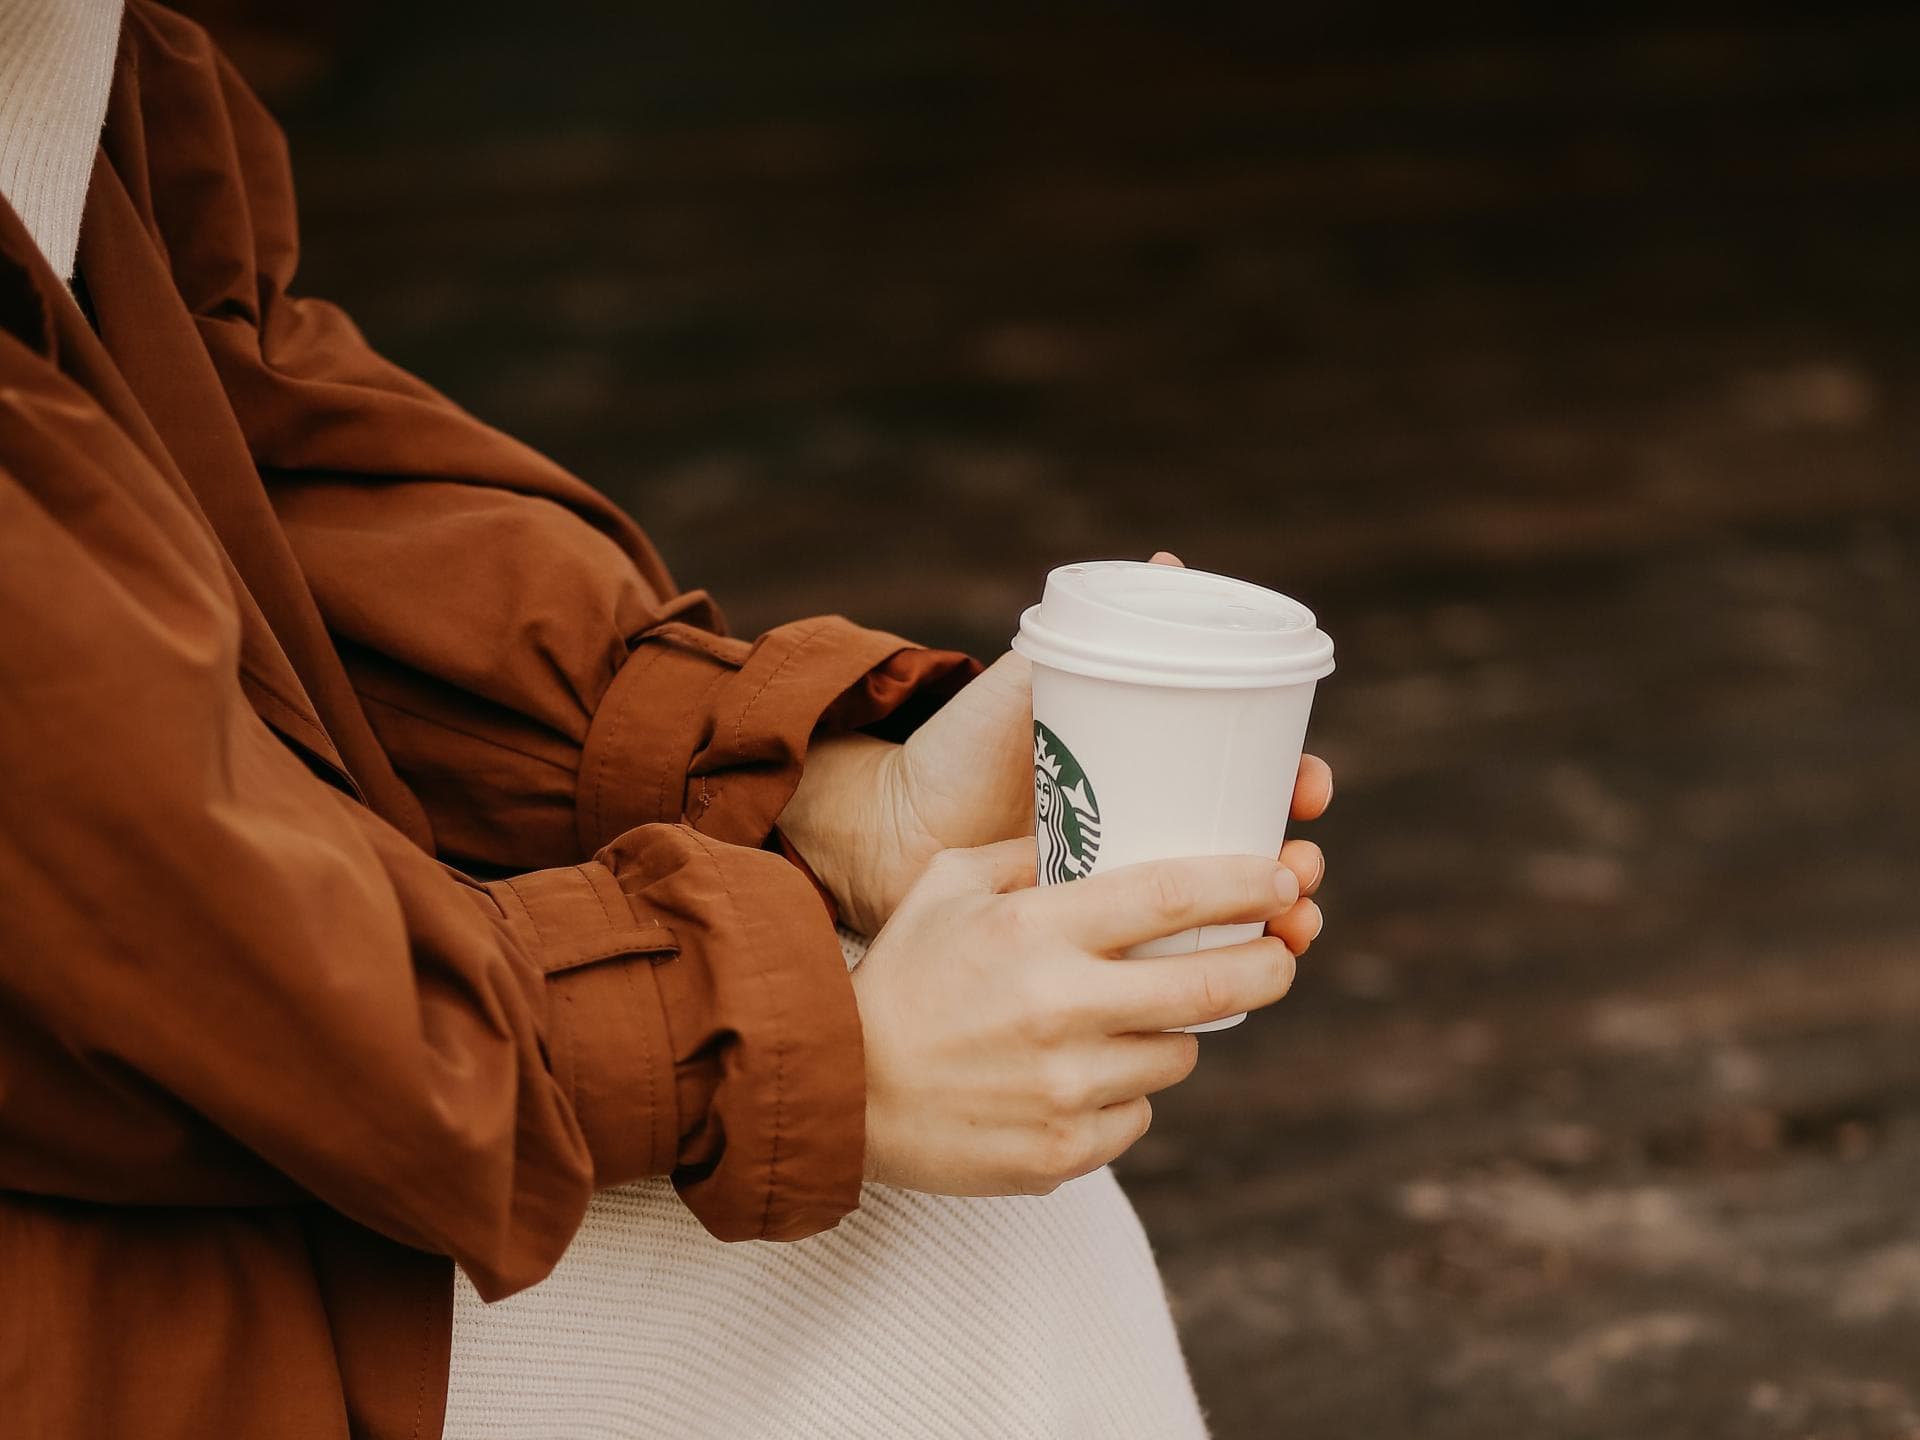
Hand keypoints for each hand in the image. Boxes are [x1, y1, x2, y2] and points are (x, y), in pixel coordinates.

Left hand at [779, 551, 1335, 936]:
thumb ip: (1093, 636)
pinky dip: (1222, 977)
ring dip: (1280, 925)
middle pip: (1254, 852)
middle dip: (1297, 864)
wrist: (888, 831)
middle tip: (1301, 870)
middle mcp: (1151, 834)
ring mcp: (1128, 897)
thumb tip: (1168, 560)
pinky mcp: (1102, 952)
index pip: (1246, 775)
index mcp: (1151, 771)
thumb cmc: (960, 749)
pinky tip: (1243, 986)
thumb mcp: (1030, 691)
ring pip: (1230, 917)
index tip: (1309, 789)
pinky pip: (1178, 967)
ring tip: (1294, 931)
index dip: (1293, 781)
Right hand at [853, 837, 1303, 1194]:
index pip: (1172, 896)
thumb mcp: (948, 884)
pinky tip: (1074, 1077)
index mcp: (1036, 930)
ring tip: (1124, 1020)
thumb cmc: (902, 975)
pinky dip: (1123, 1094)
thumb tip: (1101, 825)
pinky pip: (1138, 1115)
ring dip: (1172, 1032)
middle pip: (1214, 987)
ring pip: (1179, 1055)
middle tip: (1279, 952)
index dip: (1246, 883)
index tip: (1286, 876)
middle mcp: (1060, 1007)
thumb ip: (1026, 853)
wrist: (840, 1090)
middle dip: (1269, 964)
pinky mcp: (1063, 1150)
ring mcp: (1065, 1087)